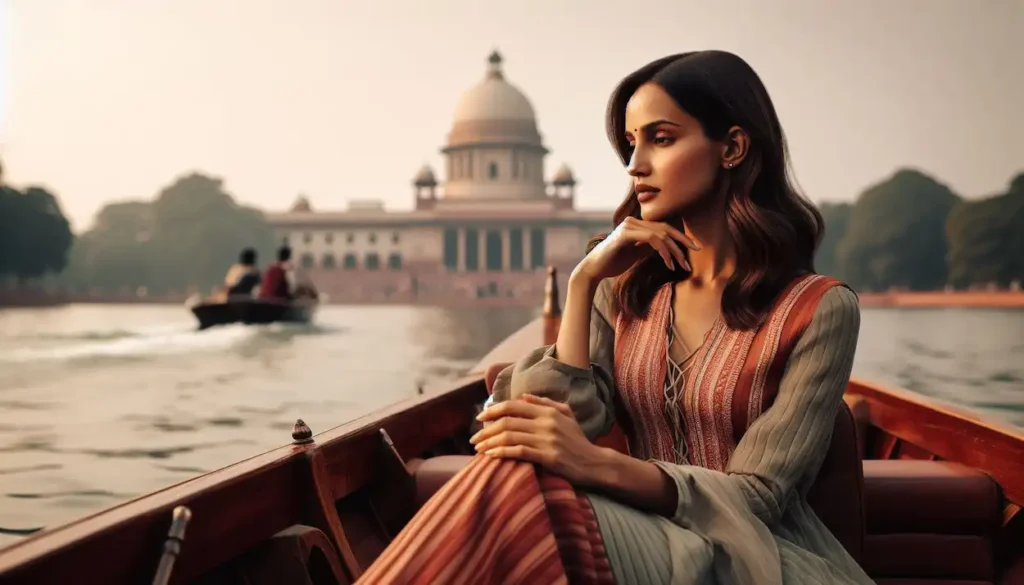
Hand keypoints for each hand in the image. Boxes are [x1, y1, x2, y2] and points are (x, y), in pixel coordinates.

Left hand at [471, 394, 608, 486]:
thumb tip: (524, 397)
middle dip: (486, 429)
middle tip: (474, 438)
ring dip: (490, 442)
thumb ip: (545, 404)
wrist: (595, 463)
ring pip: (510, 436)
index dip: (493, 410)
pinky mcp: (548, 456)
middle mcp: (547, 422)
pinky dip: (501, 452)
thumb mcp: (566, 415)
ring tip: (478, 449)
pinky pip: (518, 452)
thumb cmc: (578, 440)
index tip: (480, 417)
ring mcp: (548, 439)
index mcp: (548, 411)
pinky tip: (490, 456)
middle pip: (508, 422)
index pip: (514, 406)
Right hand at [576, 217, 699, 281]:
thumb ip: (649, 247)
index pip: (663, 227)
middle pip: (665, 228)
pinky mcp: (624, 235)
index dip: (680, 237)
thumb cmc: (613, 263)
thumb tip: (668, 246)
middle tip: (697, 251)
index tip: (694, 248)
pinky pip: (651, 239)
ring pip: (660, 234)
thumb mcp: (636, 254)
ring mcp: (628, 226)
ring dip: (674, 250)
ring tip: (681, 265)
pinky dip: (663, 251)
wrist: (593, 270)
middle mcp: (632, 221)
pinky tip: (668, 263)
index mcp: (636, 224)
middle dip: (682, 241)